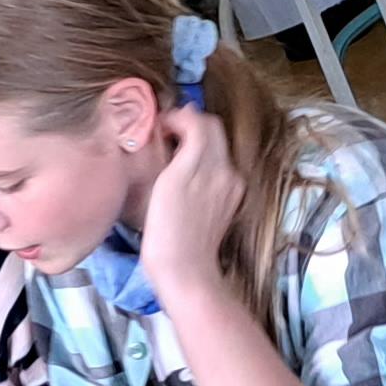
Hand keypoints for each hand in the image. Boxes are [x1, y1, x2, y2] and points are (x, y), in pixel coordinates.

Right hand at [133, 103, 240, 313]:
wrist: (185, 272)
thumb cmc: (168, 229)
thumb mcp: (171, 178)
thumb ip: (187, 140)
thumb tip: (188, 113)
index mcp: (213, 163)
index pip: (202, 121)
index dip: (177, 118)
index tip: (156, 128)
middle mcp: (228, 172)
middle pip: (211, 133)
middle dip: (186, 128)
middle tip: (160, 139)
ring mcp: (229, 189)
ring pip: (212, 151)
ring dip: (192, 146)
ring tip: (167, 158)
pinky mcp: (226, 204)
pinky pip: (214, 171)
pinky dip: (198, 165)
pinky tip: (179, 180)